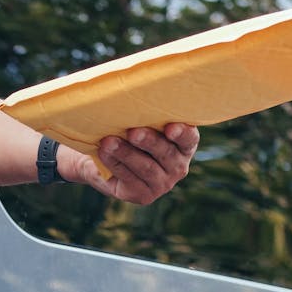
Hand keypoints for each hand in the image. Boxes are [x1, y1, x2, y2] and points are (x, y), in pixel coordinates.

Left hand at [60, 123, 198, 203]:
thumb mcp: (137, 121)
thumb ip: (142, 115)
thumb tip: (127, 96)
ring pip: (146, 167)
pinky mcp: (143, 195)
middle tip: (133, 132)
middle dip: (148, 141)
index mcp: (183, 145)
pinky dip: (115, 163)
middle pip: (166, 153)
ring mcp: (162, 184)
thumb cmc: (125, 131)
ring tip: (108, 142)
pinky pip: (129, 178)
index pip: (189, 139)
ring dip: (126, 153)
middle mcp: (177, 166)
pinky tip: (103, 152)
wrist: (102, 157)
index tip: (170, 128)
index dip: (182, 133)